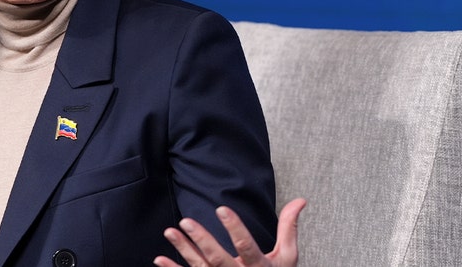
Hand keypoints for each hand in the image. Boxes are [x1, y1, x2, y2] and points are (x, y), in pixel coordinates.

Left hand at [154, 198, 305, 266]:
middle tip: (187, 221)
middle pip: (218, 258)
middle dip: (202, 240)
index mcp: (259, 266)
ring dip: (183, 250)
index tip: (222, 208)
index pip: (246, 246)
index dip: (235, 228)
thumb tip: (300, 200)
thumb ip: (289, 228)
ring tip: (171, 231)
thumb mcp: (287, 256)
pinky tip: (160, 258)